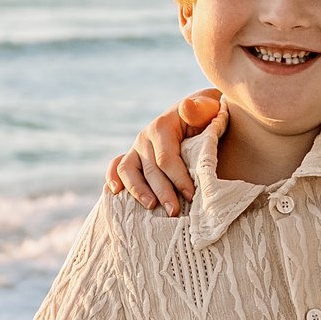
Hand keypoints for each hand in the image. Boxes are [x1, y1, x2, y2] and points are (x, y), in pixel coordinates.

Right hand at [105, 89, 222, 211]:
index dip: (178, 179)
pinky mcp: (133, 158)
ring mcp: (136, 148)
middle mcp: (145, 137)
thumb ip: (199, 109)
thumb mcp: (207, 109)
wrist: (199, 113)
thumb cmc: (206, 116)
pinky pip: (117, 168)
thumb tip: (186, 107)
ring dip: (138, 191)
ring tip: (151, 206)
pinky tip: (116, 193)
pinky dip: (113, 179)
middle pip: (150, 170)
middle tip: (174, 212)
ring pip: (128, 171)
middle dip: (163, 192)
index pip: (166, 158)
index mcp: (162, 127)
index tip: (191, 195)